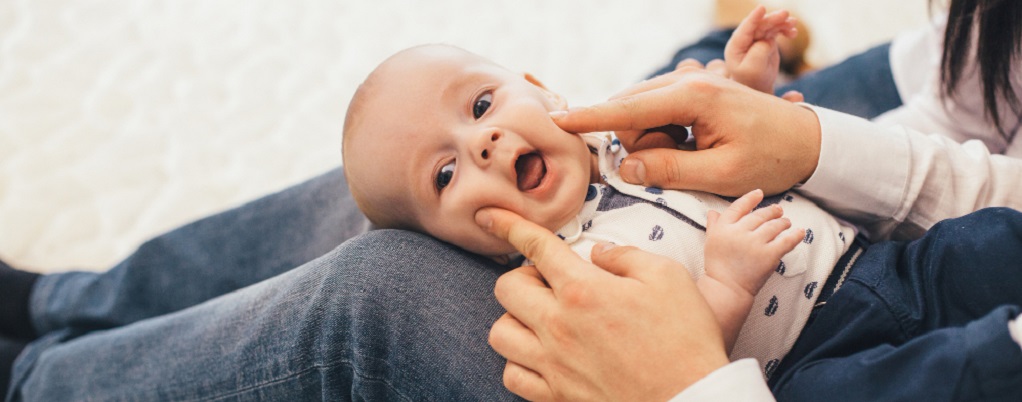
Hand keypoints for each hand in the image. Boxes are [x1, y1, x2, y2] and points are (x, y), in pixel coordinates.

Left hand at [478, 208, 728, 401]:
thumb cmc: (686, 341)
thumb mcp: (669, 277)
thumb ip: (626, 256)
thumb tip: (599, 252)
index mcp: (584, 290)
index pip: (534, 246)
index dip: (508, 224)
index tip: (490, 216)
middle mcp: (559, 326)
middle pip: (506, 288)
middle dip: (522, 276)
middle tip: (550, 283)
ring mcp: (553, 365)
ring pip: (499, 333)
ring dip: (515, 318)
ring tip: (542, 319)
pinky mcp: (555, 396)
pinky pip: (511, 374)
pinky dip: (519, 361)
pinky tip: (542, 354)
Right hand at [550, 67, 821, 195]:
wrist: (811, 142)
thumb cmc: (772, 159)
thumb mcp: (721, 174)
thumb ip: (669, 170)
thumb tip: (626, 167)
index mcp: (694, 98)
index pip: (628, 110)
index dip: (590, 119)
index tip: (556, 120)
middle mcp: (689, 82)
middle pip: (632, 112)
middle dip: (641, 144)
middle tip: (682, 164)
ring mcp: (692, 84)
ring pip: (643, 113)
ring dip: (656, 141)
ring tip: (695, 156)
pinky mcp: (695, 92)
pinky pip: (659, 112)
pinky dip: (664, 133)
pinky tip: (692, 146)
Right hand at [705, 189, 804, 295]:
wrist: (726, 289)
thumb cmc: (718, 266)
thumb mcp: (711, 242)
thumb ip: (714, 225)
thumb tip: (713, 211)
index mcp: (723, 228)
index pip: (739, 207)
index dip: (750, 199)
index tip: (759, 193)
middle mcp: (739, 233)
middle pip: (759, 215)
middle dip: (772, 211)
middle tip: (779, 210)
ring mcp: (755, 244)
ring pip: (774, 226)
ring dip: (783, 222)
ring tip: (786, 222)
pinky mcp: (769, 256)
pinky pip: (786, 241)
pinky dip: (795, 235)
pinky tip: (800, 232)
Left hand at [725, 6, 798, 93]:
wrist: (758, 86)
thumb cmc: (752, 79)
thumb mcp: (753, 69)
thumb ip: (759, 52)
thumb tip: (767, 40)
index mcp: (735, 46)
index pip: (744, 29)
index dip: (753, 18)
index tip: (762, 8)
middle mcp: (744, 39)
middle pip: (759, 24)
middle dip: (772, 18)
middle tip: (786, 14)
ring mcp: (755, 38)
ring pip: (769, 25)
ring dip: (781, 22)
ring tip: (793, 23)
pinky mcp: (766, 39)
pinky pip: (776, 30)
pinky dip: (785, 29)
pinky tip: (793, 33)